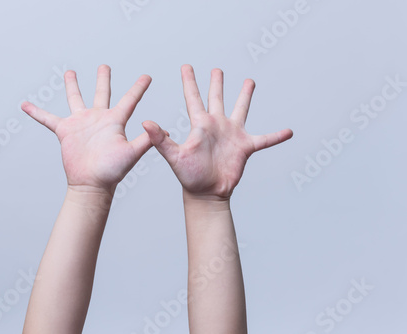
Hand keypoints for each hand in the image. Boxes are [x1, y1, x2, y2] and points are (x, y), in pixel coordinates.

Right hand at [21, 65, 152, 195]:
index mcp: (115, 121)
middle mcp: (98, 118)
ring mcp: (81, 123)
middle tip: (104, 66)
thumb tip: (165, 129)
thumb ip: (147, 140)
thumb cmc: (112, 171)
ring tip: (70, 72)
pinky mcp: (65, 131)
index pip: (130, 100)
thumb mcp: (132, 153)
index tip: (147, 77)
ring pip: (75, 99)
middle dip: (103, 79)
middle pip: (101, 92)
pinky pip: (47, 119)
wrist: (92, 184)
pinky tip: (25, 105)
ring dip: (72, 86)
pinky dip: (36, 112)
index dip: (139, 88)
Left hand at [142, 65, 292, 199]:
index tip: (186, 66)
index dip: (189, 82)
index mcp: (200, 124)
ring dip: (245, 96)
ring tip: (249, 81)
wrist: (206, 193)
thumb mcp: (174, 156)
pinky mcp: (245, 147)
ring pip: (240, 109)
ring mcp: (232, 134)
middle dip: (217, 83)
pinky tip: (289, 131)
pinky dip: (276, 136)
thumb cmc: (189, 176)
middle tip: (217, 69)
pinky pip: (265, 139)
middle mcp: (216, 125)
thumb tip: (145, 122)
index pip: (193, 98)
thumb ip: (160, 139)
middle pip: (217, 98)